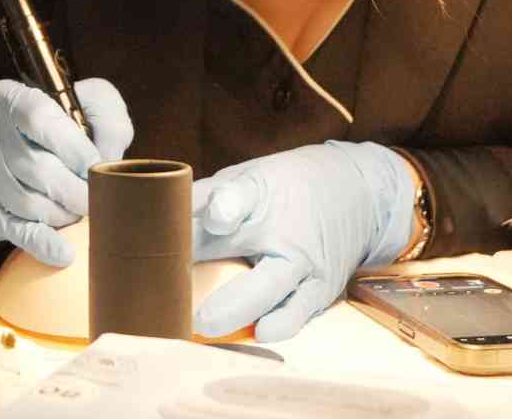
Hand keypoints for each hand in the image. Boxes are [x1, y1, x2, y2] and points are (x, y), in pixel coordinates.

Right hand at [0, 79, 133, 266]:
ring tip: (78, 213)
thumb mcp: (90, 103)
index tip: (97, 167)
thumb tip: (107, 165)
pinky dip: (38, 243)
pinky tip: (63, 252)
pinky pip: (7, 227)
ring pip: (21, 201)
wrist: (21, 137)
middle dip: (73, 191)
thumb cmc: (65, 120)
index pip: (38, 118)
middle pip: (31, 167)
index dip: (73, 148)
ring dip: (60, 215)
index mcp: (9, 97)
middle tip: (95, 201)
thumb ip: (107, 124)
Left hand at [191, 141, 413, 341]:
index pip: (238, 195)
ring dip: (239, 308)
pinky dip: (281, 323)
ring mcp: (304, 262)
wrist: (355, 192)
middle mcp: (283, 229)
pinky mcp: (320, 288)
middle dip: (210, 268)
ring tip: (207, 325)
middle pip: (242, 244)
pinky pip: (299, 310)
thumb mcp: (246, 178)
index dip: (224, 207)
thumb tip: (156, 213)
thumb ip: (204, 199)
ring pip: (271, 288)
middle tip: (179, 296)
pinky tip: (261, 333)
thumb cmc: (281, 189)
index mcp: (259, 193)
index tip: (216, 219)